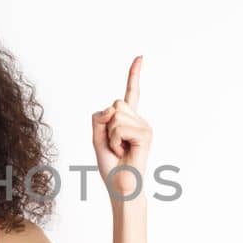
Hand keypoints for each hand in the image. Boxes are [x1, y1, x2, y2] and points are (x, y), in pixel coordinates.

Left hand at [91, 55, 151, 199]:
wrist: (120, 185)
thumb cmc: (110, 165)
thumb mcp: (97, 137)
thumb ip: (99, 118)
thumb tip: (111, 108)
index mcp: (128, 120)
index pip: (131, 93)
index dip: (134, 75)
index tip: (140, 57)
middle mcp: (139, 120)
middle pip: (115, 104)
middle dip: (106, 124)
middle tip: (113, 144)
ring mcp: (145, 126)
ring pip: (116, 115)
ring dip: (110, 135)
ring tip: (119, 149)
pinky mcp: (146, 134)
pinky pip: (119, 127)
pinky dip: (115, 141)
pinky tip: (123, 152)